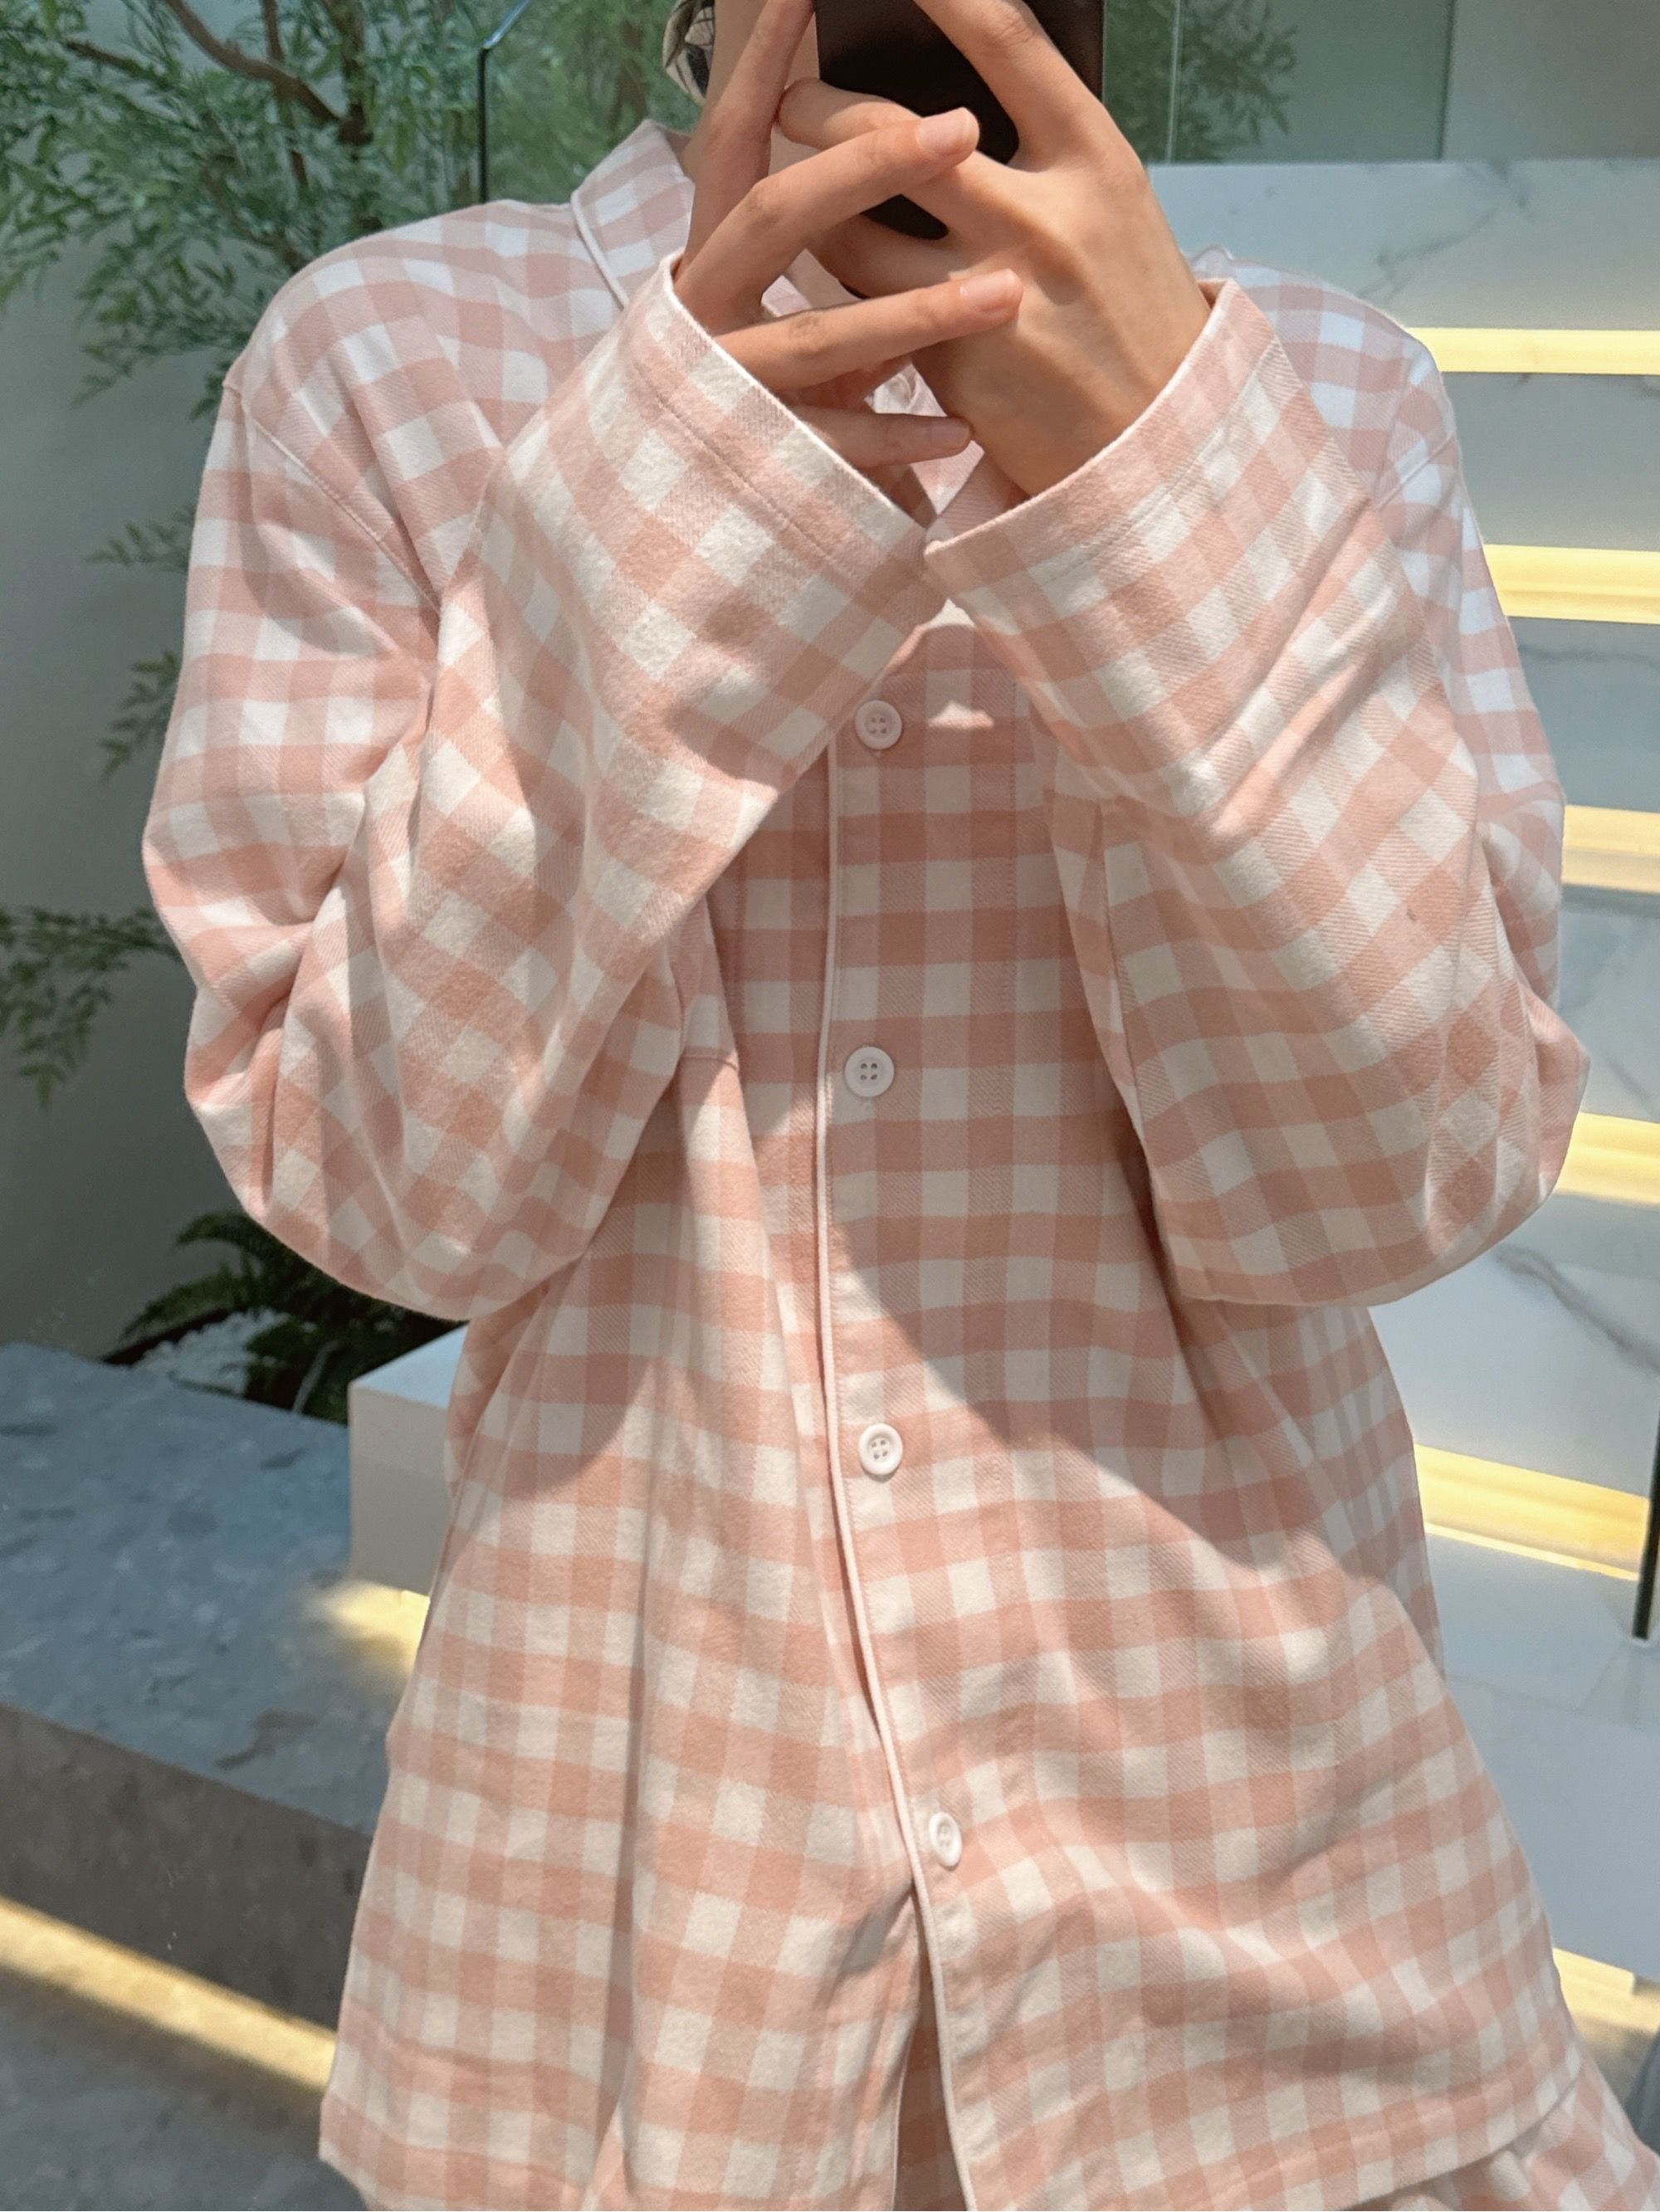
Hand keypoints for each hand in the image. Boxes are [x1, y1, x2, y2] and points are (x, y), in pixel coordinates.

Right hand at [671, 0, 1024, 498]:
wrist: (681, 526)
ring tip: (1005, 293)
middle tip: (959, 129)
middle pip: (774, 215)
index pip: (733, 137)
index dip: (763, 61)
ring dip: (915, 316)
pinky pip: (839, 449)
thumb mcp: (786, 305)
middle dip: (864, 167)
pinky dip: (903, 437)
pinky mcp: (762, 466)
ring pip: (816, 340)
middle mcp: (707, 305)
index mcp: (710, 250)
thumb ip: (832, 247)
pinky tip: (963, 434)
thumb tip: (918, 153)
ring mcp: (730, 386)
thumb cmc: (771, 389)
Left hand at [774, 0, 1214, 498]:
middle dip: (823, 106)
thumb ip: (1045, 151)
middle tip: (796, 101)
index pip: (1008, 44)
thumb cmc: (1130, 313)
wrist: (1151, 446)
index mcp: (1095, 160)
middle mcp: (1044, 217)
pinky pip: (863, 300)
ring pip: (854, 224)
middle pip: (894, 133)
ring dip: (809, 199)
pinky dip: (838, 276)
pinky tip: (830, 265)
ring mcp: (991, 292)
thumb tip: (955, 95)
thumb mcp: (1114, 209)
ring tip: (798, 187)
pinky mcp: (950, 360)